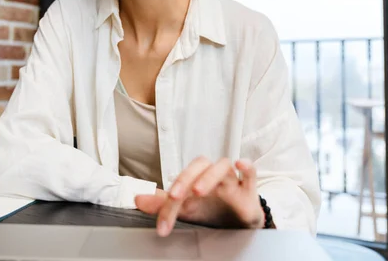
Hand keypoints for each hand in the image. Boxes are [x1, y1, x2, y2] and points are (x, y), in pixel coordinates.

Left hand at [135, 157, 265, 236]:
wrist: (239, 221)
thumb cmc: (211, 208)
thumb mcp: (186, 209)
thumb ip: (162, 203)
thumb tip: (137, 198)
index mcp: (196, 178)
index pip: (180, 179)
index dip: (168, 201)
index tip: (162, 224)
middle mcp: (212, 175)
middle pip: (200, 164)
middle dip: (185, 179)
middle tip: (175, 197)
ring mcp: (231, 180)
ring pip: (222, 165)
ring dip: (210, 176)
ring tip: (199, 190)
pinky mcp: (250, 189)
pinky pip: (251, 172)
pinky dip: (247, 167)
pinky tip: (241, 165)